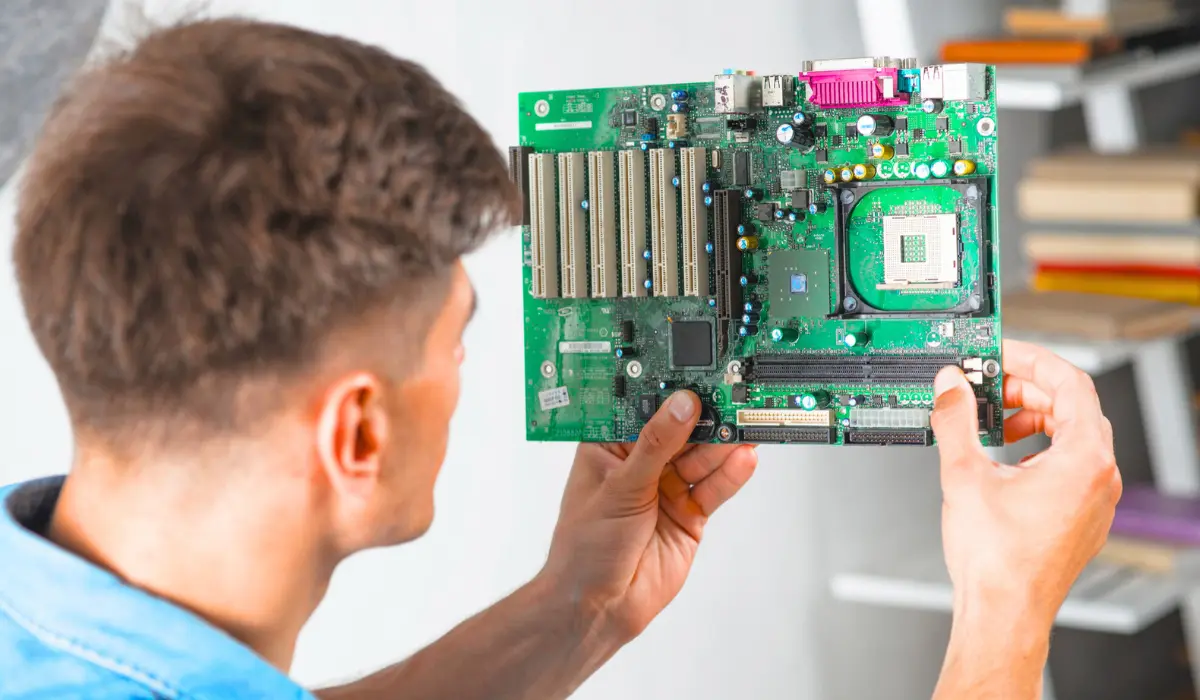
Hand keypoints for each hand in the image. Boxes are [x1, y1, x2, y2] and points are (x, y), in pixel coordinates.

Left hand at [541, 391, 757, 642]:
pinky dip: (730, 474)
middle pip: (680, 430)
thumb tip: (682, 406)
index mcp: (608, 447)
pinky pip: (714, 487)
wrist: (598, 608)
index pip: (642, 409)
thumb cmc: (585, 550)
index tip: (696, 374)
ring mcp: (666, 488)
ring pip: (701, 456)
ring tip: (745, 423)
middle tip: (732, 396)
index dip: (668, 391)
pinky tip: (743, 457)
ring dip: (723, 442)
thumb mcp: (619, 488)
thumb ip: (656, 446)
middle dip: (705, 414)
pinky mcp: (689, 513)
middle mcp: (639, 464)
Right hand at [934, 339, 1121, 630]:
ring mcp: (1094, 499)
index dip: (1032, 361)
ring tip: (991, 421)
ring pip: (1071, 436)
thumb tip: (950, 387)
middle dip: (1026, 389)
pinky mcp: (1081, 516)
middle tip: (987, 384)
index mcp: (1083, 459)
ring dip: (1031, 418)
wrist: (1003, 611)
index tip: (1002, 354)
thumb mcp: (964, 474)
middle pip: (1072, 407)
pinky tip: (1002, 457)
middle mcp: (1098, 477)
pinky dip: (1037, 447)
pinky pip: (1069, 464)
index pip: (1070, 383)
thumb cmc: (996, 558)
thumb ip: (955, 420)